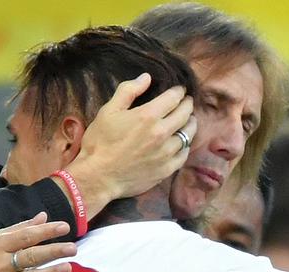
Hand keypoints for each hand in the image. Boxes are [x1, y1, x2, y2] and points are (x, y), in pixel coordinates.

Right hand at [65, 73, 196, 217]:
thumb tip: (146, 77)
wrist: (98, 177)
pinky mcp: (166, 170)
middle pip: (185, 114)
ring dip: (190, 124)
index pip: (174, 98)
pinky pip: (184, 155)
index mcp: (148, 116)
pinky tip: (181, 143)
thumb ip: (128, 91)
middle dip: (188, 105)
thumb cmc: (100, 142)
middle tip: (186, 102)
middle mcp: (162, 133)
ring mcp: (166, 153)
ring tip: (187, 121)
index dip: (179, 91)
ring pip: (188, 134)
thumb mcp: (108, 111)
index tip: (179, 90)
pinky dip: (184, 146)